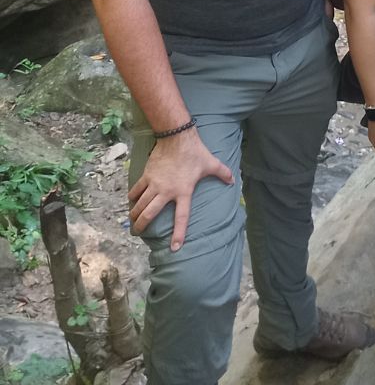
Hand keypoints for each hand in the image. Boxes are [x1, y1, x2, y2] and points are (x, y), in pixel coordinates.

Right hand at [129, 128, 234, 250]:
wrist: (176, 137)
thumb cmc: (195, 152)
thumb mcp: (211, 164)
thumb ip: (223, 174)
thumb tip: (234, 182)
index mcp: (183, 192)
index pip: (182, 217)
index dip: (178, 234)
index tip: (174, 248)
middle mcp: (166, 191)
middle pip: (150, 214)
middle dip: (141, 226)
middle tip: (137, 233)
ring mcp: (154, 184)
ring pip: (140, 204)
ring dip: (134, 214)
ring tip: (132, 222)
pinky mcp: (147, 175)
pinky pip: (136, 190)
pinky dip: (132, 197)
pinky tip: (130, 202)